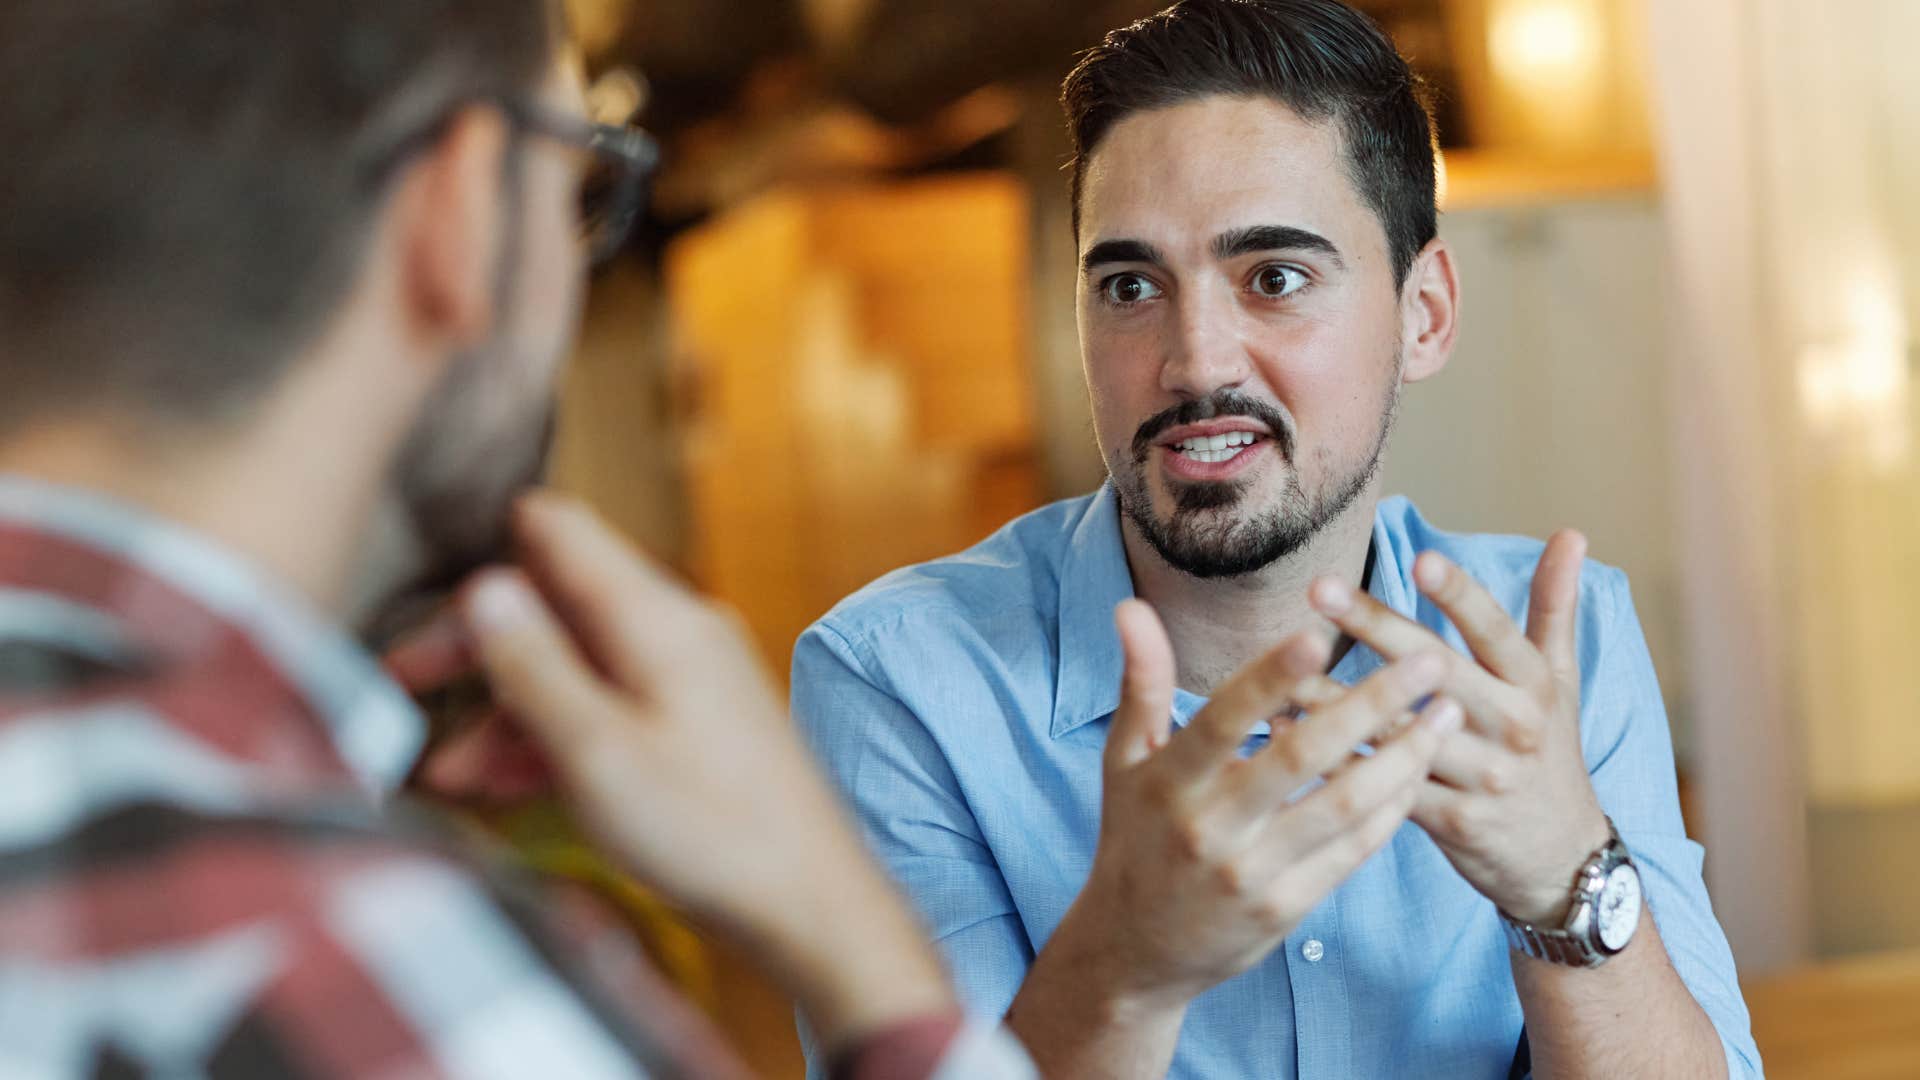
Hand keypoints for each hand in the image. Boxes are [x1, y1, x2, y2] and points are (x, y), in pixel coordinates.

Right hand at [414, 491, 954, 1050]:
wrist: (808, 902)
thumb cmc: (713, 834)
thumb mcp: (596, 751)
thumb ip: (534, 666)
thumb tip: (485, 589)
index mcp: (657, 619)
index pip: (562, 533)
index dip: (489, 547)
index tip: (424, 588)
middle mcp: (679, 632)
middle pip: (559, 606)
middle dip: (480, 645)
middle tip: (405, 680)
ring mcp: (692, 678)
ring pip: (579, 665)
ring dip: (510, 708)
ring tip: (450, 773)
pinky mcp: (697, 724)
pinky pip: (611, 706)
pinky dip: (557, 734)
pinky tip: (508, 783)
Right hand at [1046, 600, 1459, 1011]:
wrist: (1135, 951)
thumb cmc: (1134, 836)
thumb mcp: (1124, 760)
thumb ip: (1141, 682)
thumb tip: (1132, 606)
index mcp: (1169, 781)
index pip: (1224, 719)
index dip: (1270, 678)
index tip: (1320, 635)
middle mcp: (1211, 827)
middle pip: (1303, 757)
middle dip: (1373, 704)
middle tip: (1429, 658)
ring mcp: (1253, 872)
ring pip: (1344, 805)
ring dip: (1404, 755)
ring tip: (1446, 712)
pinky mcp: (1286, 907)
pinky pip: (1353, 850)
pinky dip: (1390, 807)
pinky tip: (1419, 768)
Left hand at [1307, 531, 1609, 925]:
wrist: (1562, 859)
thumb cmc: (1551, 752)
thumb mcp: (1560, 681)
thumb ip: (1555, 608)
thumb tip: (1571, 533)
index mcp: (1532, 686)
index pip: (1494, 632)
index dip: (1459, 595)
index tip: (1419, 556)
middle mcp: (1510, 728)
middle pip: (1436, 670)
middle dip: (1374, 627)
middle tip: (1319, 588)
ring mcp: (1480, 778)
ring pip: (1398, 730)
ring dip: (1334, 697)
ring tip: (1281, 664)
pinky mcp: (1449, 821)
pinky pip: (1382, 786)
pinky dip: (1334, 760)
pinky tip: (1284, 731)